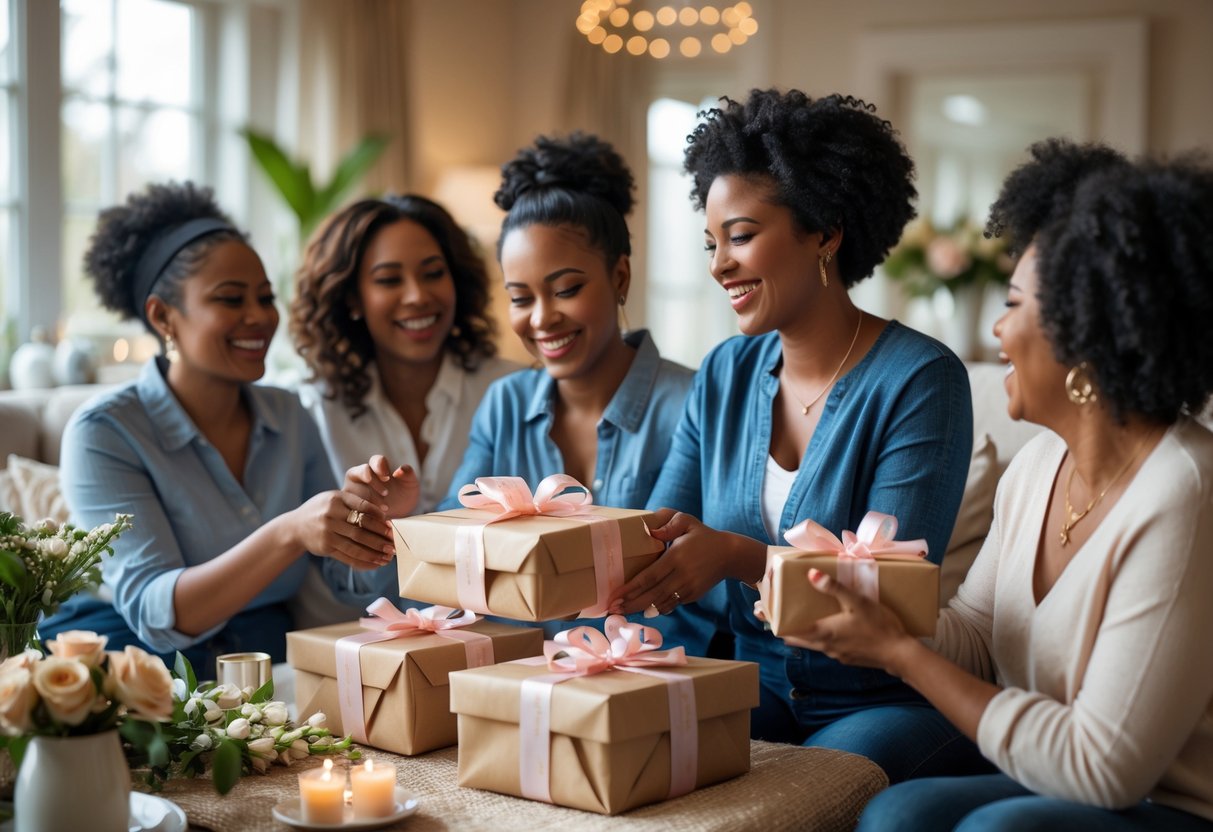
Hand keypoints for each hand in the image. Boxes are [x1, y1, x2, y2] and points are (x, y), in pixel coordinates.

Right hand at [290, 489, 394, 569]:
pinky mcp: (326, 547)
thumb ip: (355, 503)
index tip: (392, 526)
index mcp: (336, 498)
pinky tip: (376, 563)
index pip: (364, 507)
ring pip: (357, 544)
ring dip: (375, 552)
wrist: (295, 527)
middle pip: (362, 528)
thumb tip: (384, 516)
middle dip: (381, 537)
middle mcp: (330, 514)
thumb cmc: (322, 510)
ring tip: (389, 556)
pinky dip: (364, 561)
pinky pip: (348, 556)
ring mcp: (327, 532)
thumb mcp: (335, 499)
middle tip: (395, 543)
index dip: (380, 518)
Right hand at [343, 455, 420, 523]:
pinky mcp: (349, 506)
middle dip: (371, 481)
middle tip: (386, 493)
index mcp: (376, 466)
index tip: (388, 477)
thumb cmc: (404, 493)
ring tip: (385, 509)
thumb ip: (408, 474)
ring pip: (352, 490)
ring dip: (367, 500)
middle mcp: (360, 476)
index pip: (375, 460)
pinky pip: (351, 508)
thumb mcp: (410, 484)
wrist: (400, 514)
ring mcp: (352, 490)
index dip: (380, 467)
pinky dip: (364, 513)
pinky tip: (377, 517)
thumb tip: (400, 469)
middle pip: (358, 472)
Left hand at [608, 509, 752, 615]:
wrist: (729, 554)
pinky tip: (641, 609)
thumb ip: (669, 523)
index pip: (650, 576)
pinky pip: (670, 604)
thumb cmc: (702, 535)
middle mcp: (682, 576)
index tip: (615, 595)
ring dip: (640, 609)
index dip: (631, 588)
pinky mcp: (692, 596)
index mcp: (677, 557)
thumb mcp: (687, 521)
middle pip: (652, 595)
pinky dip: (656, 608)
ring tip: (621, 612)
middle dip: (631, 604)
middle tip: (612, 610)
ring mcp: (688, 588)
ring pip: (661, 604)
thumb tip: (650, 531)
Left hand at [787, 568, 915, 673]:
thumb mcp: (857, 601)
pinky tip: (831, 632)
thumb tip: (811, 574)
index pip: (790, 632)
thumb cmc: (878, 626)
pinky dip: (823, 639)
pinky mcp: (849, 659)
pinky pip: (829, 648)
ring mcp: (837, 655)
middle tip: (778, 618)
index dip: (776, 624)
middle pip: (798, 640)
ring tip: (802, 622)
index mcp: (824, 633)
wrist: (899, 654)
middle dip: (786, 630)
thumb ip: (834, 588)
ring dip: (805, 635)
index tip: (764, 616)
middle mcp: (826, 647)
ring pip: (814, 645)